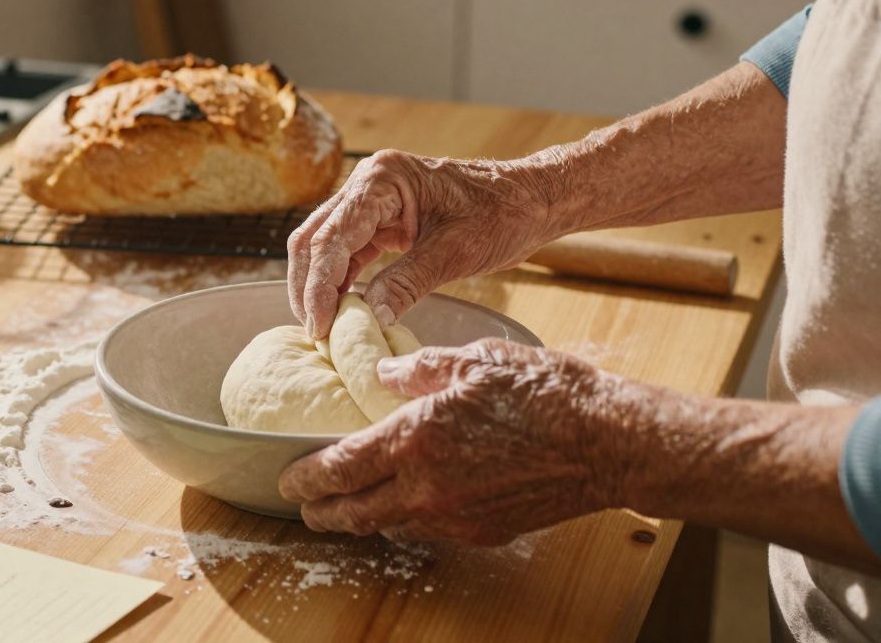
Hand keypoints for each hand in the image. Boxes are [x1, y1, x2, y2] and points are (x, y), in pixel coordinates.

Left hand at [278, 338, 630, 544]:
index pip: (339, 468)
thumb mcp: (474, 361)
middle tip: (305, 505)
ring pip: (389, 527)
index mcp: (415, 438)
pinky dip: (406, 519)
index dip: (305, 477)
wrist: (605, 441)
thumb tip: (385, 374)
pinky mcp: (482, 531)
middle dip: (322, 511)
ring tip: (349, 506)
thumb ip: (420, 369)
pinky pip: (428, 529)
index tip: (287, 478)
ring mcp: (455, 515)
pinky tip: (406, 504)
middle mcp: (427, 486)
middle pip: (353, 512)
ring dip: (362, 519)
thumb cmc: (544, 392)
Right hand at [287, 149, 559, 339]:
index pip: (333, 237)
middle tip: (315, 332)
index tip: (319, 326)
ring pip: (324, 246)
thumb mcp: (455, 252)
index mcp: (383, 179)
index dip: (319, 285)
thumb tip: (370, 318)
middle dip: (309, 286)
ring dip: (320, 286)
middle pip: (315, 238)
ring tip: (323, 327)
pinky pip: (347, 252)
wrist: (531, 199)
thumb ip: (408, 282)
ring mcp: (371, 200)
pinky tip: (341, 310)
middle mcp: (368, 183)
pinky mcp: (380, 220)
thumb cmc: (502, 214)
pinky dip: (340, 282)